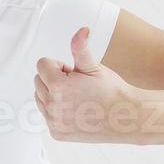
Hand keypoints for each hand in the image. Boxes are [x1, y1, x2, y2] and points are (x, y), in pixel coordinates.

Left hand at [34, 27, 136, 142]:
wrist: (125, 118)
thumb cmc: (111, 90)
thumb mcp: (94, 67)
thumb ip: (81, 48)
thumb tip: (82, 30)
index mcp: (58, 86)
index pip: (42, 65)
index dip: (60, 66)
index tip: (75, 74)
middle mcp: (52, 106)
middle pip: (38, 81)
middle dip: (54, 79)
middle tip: (78, 86)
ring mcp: (53, 122)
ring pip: (40, 98)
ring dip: (53, 94)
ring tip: (77, 98)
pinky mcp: (56, 133)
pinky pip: (47, 115)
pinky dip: (57, 111)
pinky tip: (76, 111)